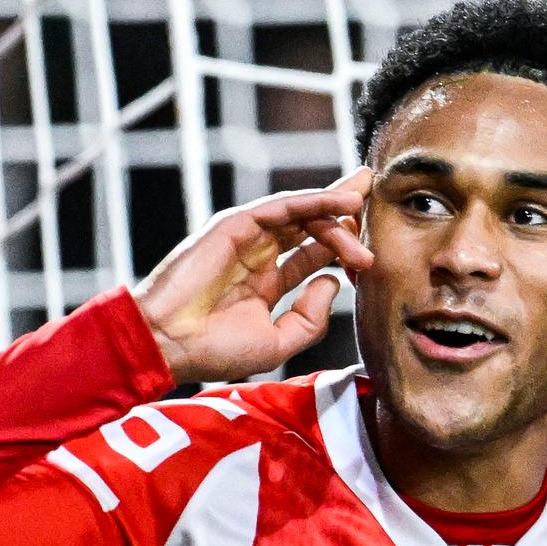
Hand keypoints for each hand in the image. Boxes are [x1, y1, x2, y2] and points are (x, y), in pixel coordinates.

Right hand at [131, 168, 374, 382]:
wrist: (169, 343)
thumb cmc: (214, 350)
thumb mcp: (277, 343)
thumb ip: (309, 318)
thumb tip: (333, 282)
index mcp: (267, 281)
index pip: (313, 253)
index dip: (344, 244)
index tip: (373, 243)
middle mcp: (259, 254)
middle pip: (311, 222)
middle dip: (344, 207)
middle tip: (377, 195)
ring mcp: (247, 237)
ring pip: (301, 212)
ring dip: (336, 206)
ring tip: (366, 201)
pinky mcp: (235, 225)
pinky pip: (283, 207)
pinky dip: (315, 200)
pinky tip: (344, 201)